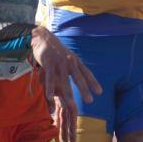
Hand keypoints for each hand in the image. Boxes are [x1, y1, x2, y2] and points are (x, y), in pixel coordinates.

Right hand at [31, 26, 101, 141]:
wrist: (42, 37)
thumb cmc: (56, 50)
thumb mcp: (68, 57)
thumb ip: (74, 68)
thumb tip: (82, 80)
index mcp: (75, 61)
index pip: (86, 72)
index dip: (93, 82)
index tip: (99, 92)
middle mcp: (69, 61)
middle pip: (78, 77)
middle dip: (84, 89)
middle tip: (90, 101)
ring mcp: (59, 62)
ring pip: (64, 80)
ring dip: (68, 93)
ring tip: (71, 104)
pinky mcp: (48, 63)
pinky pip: (49, 77)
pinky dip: (50, 87)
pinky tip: (50, 97)